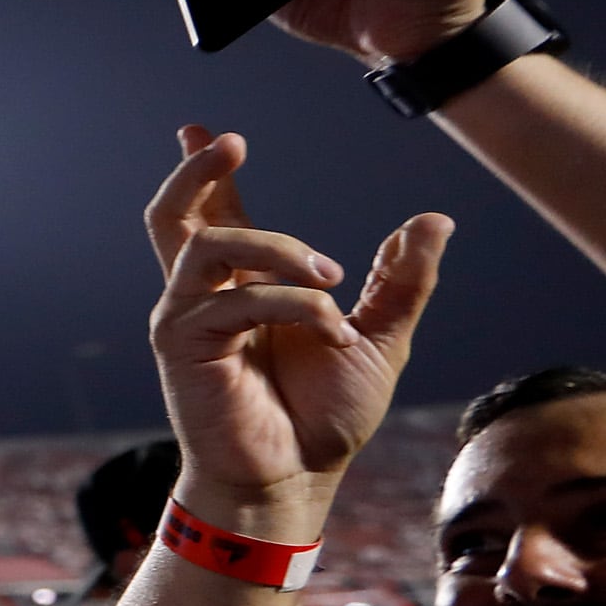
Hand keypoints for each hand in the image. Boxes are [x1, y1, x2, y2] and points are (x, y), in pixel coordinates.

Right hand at [141, 127, 450, 534]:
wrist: (298, 477)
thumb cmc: (325, 414)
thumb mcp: (380, 337)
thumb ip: (400, 281)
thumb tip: (432, 220)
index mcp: (241, 288)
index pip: (213, 215)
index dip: (204, 170)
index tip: (202, 129)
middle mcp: (204, 297)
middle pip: (173, 216)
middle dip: (196, 171)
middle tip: (230, 142)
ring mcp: (187, 319)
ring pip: (211, 245)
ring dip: (278, 248)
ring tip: (332, 277)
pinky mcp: (184, 347)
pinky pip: (235, 301)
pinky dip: (292, 305)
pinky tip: (331, 329)